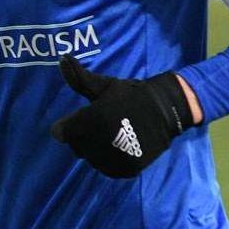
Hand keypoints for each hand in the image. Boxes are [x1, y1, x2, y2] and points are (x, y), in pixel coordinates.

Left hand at [49, 56, 192, 177]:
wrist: (166, 110)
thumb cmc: (130, 95)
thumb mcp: (104, 85)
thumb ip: (79, 78)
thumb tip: (62, 59)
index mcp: (93, 118)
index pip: (61, 132)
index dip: (66, 125)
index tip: (79, 119)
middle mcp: (102, 140)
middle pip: (75, 146)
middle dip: (81, 136)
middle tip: (97, 125)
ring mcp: (116, 157)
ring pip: (90, 159)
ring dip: (94, 149)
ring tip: (108, 135)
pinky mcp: (128, 169)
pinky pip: (106, 169)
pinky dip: (108, 160)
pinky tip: (116, 147)